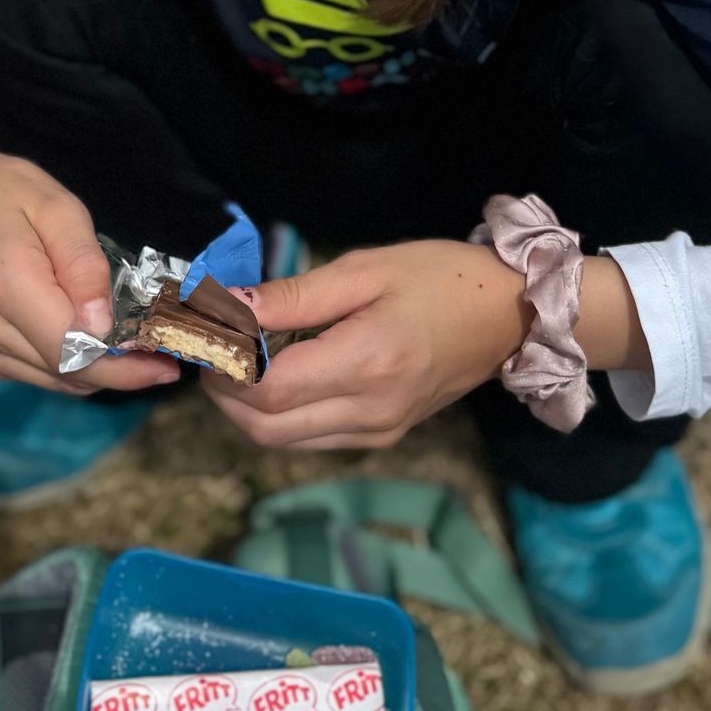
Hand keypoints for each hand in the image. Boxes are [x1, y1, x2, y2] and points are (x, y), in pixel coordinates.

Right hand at [0, 123, 178, 396]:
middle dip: (122, 371)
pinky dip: (74, 366)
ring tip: (137, 346)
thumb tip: (103, 328)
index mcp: (6, 283)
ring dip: (100, 371)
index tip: (169, 364)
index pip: (72, 350)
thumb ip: (84, 266)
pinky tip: (94, 341)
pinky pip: (41, 374)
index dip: (125, 367)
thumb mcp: (58, 207)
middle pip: (68, 373)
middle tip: (165, 356)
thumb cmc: (7, 194)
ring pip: (58, 381)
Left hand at [196, 240, 527, 451]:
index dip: (223, 365)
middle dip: (222, 392)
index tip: (202, 329)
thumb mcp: (365, 269)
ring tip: (236, 358)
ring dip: (244, 408)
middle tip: (208, 346)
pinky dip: (277, 415)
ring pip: (281, 441)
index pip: (268, 388)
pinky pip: (309, 439)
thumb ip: (294, 296)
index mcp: (368, 362)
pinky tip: (276, 375)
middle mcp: (370, 411)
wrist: (509, 315)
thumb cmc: (439, 277)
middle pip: (264, 428)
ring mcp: (377, 432)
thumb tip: (227, 307)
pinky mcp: (381, 437)